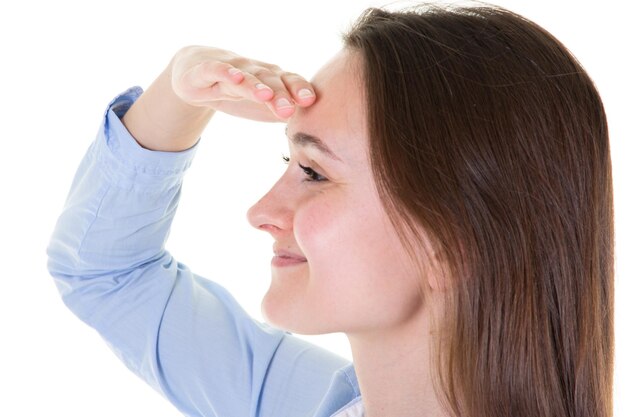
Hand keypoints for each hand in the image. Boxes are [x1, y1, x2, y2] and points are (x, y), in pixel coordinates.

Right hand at [122, 46, 316, 151]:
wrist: (195, 71)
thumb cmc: (237, 91)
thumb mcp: (260, 104)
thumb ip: (283, 114)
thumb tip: (310, 133)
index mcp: (271, 78)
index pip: (289, 81)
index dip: (299, 89)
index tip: (310, 101)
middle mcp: (254, 70)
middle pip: (270, 80)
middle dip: (280, 94)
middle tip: (288, 110)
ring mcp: (230, 68)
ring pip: (245, 76)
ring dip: (256, 85)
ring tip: (265, 95)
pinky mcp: (205, 70)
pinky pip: (216, 70)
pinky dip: (225, 72)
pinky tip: (235, 78)